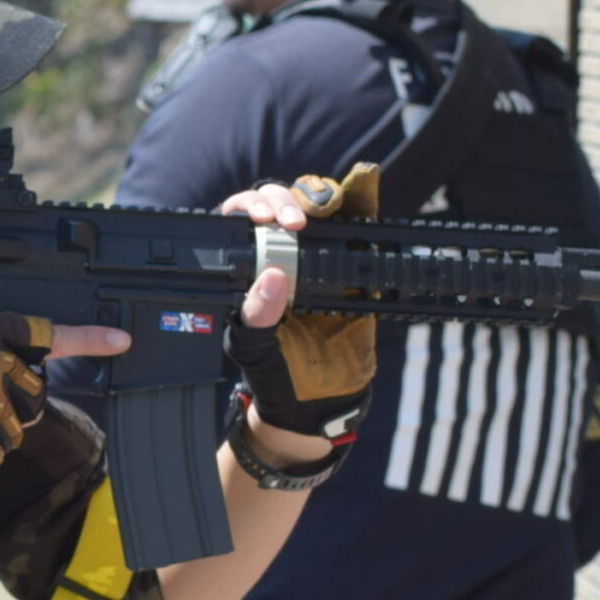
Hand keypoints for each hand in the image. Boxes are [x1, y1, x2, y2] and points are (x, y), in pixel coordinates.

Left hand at [218, 168, 378, 441]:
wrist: (313, 404)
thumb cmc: (272, 372)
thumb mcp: (253, 346)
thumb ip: (258, 315)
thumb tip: (272, 277)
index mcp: (242, 270)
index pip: (237, 219)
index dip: (248, 207)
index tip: (263, 219)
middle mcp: (276, 256)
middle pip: (276, 203)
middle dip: (284, 200)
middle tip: (294, 222)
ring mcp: (314, 259)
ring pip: (315, 208)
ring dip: (321, 195)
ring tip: (326, 203)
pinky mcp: (350, 267)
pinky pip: (354, 230)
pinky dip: (360, 205)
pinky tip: (361, 194)